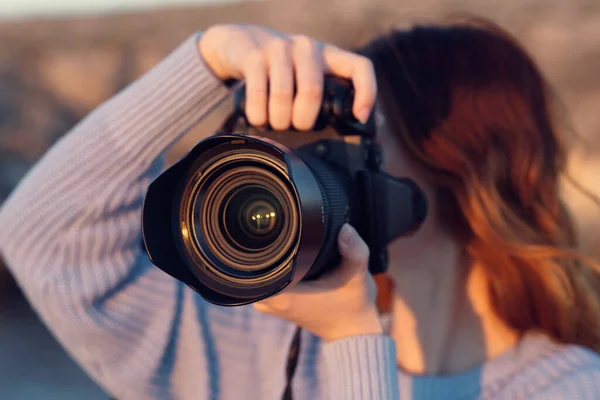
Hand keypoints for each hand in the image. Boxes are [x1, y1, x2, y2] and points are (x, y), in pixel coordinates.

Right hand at [198, 24, 376, 129]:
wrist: (242, 43)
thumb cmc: (283, 68)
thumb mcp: (309, 75)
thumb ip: (332, 95)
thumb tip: (366, 122)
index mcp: (328, 55)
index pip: (359, 67)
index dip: (366, 92)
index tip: (359, 117)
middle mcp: (307, 48)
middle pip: (312, 90)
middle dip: (303, 120)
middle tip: (296, 127)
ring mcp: (280, 49)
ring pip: (283, 95)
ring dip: (278, 120)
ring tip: (276, 124)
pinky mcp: (255, 56)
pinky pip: (259, 93)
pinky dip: (259, 114)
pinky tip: (258, 119)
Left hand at [253, 224, 382, 341]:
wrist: (352, 331)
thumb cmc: (353, 304)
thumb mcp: (357, 276)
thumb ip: (353, 251)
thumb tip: (345, 228)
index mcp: (283, 296)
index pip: (254, 263)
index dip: (262, 241)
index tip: (276, 227)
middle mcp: (270, 301)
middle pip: (253, 263)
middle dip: (270, 245)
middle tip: (288, 230)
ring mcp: (269, 304)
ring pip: (258, 270)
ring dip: (273, 256)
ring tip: (290, 242)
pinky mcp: (274, 302)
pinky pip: (265, 278)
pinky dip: (277, 266)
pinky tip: (292, 256)